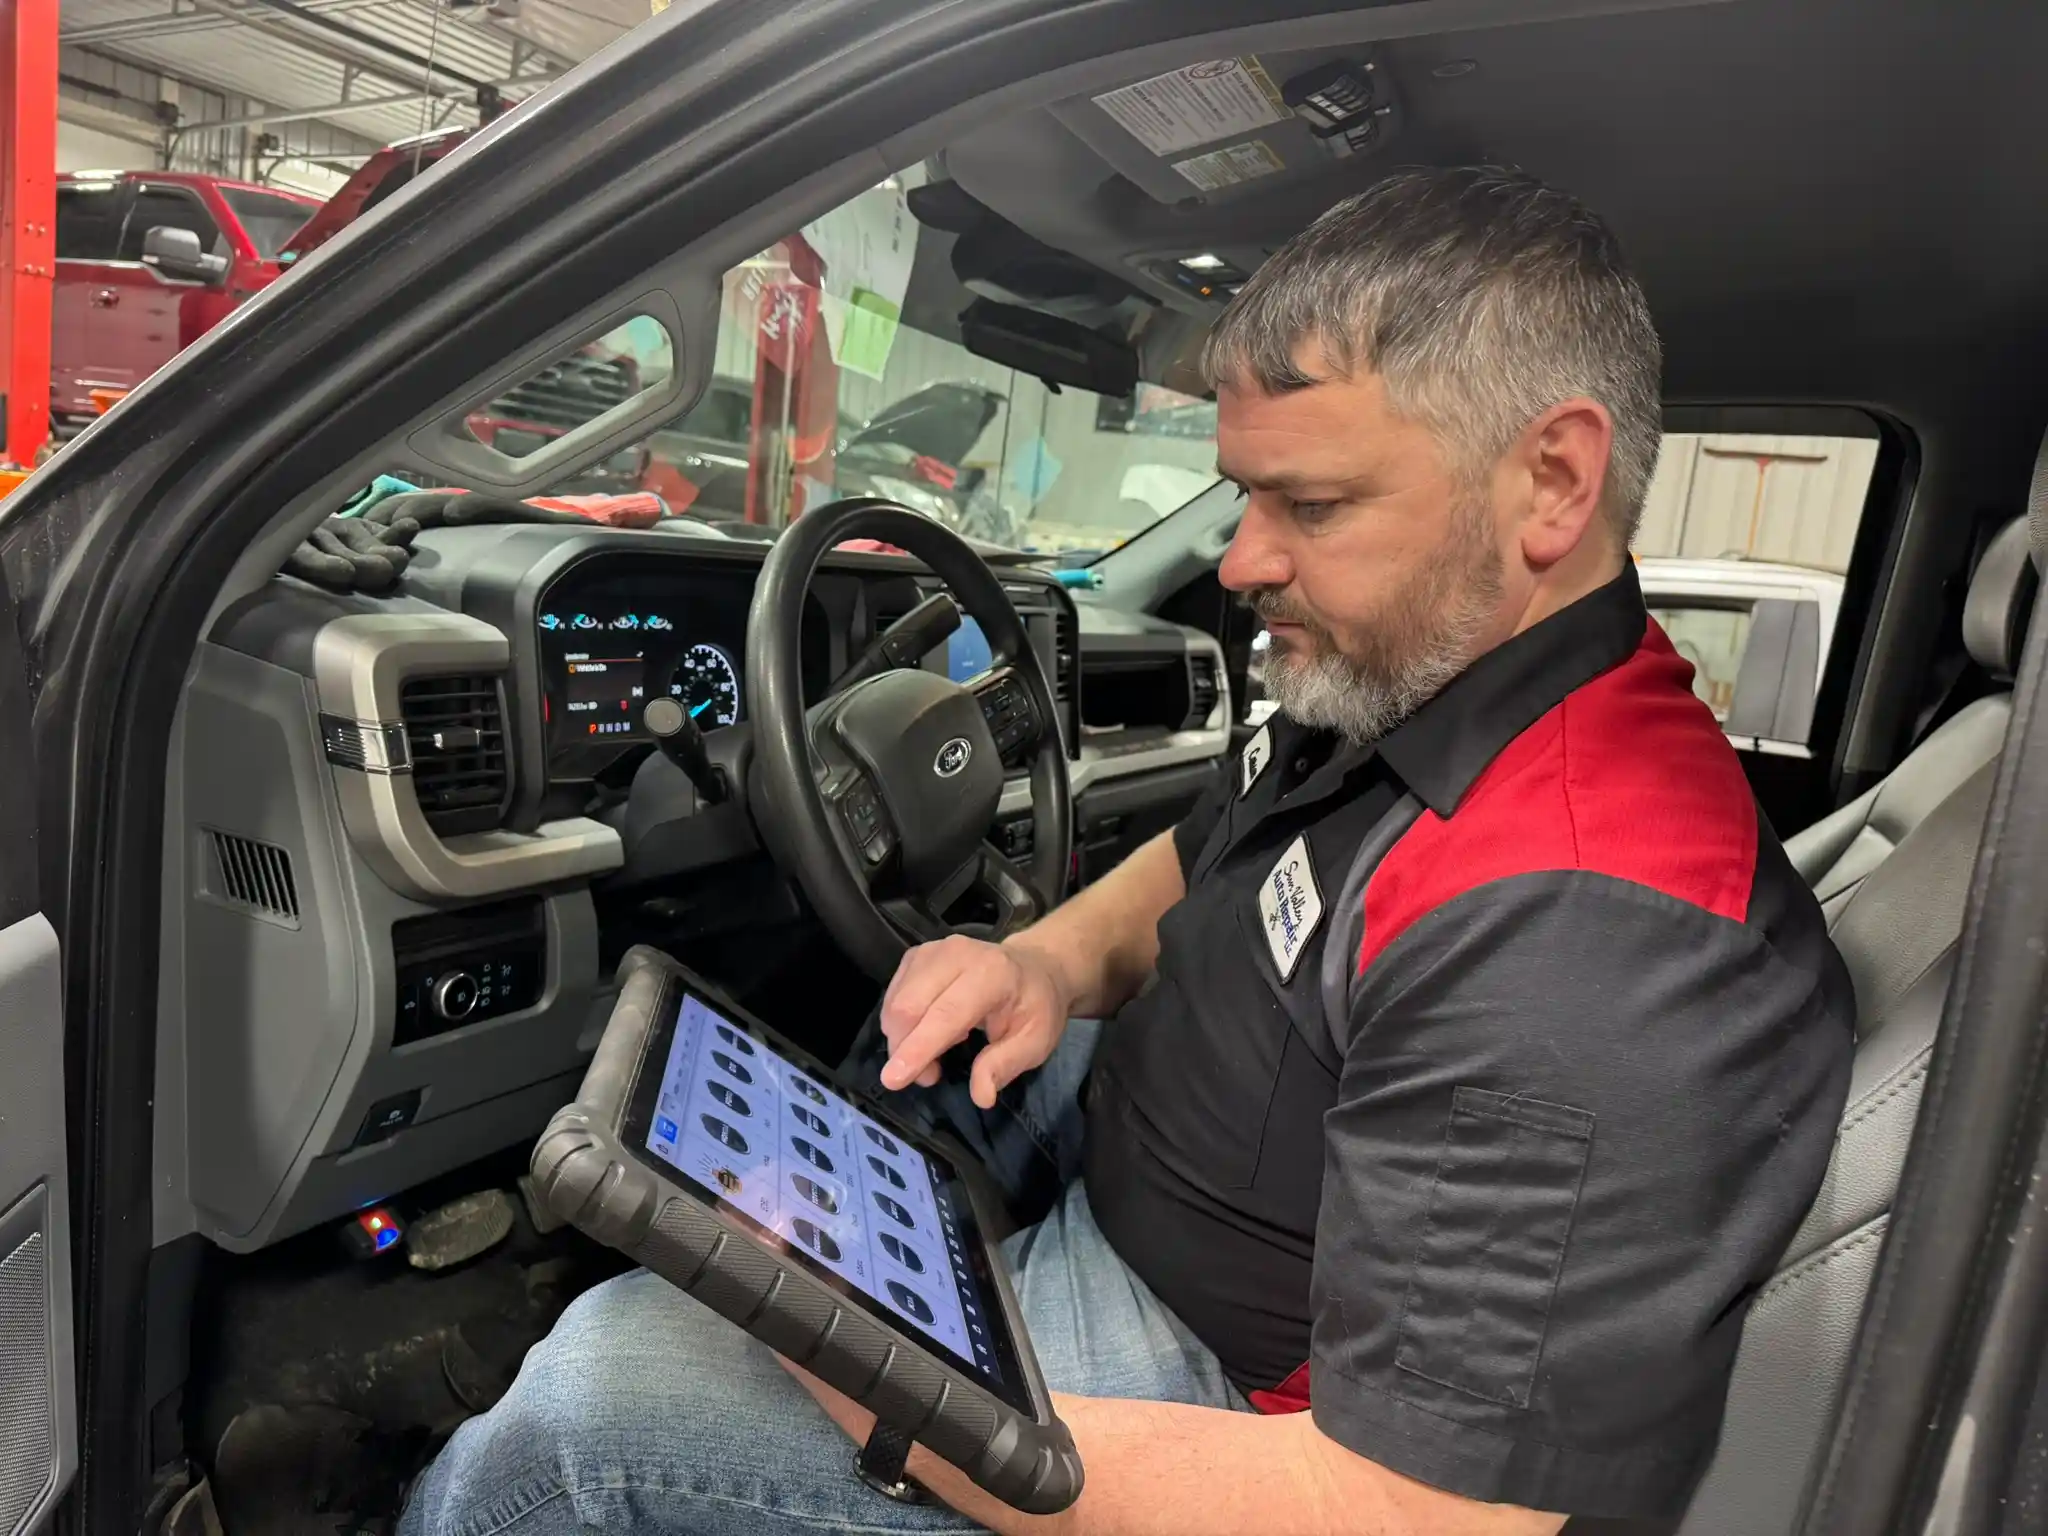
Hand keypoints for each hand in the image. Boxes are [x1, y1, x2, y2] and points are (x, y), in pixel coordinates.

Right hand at [877, 935, 1070, 1108]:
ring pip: (895, 1002)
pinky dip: (901, 1023)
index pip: (946, 1014)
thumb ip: (1005, 1065)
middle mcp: (957, 955)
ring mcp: (932, 950)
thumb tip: (981, 1096)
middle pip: (909, 1006)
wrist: (1034, 967)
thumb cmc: (1034, 1007)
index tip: (893, 1080)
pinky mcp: (916, 955)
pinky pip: (892, 995)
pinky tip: (929, 1028)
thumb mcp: (1035, 1041)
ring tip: (936, 1053)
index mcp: (992, 974)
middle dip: (905, 1050)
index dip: (918, 1048)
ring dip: (902, 1039)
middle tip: (930, 1076)